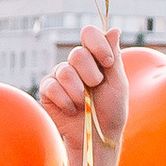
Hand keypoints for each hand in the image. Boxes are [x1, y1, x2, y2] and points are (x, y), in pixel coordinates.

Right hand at [35, 21, 127, 159]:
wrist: (96, 136)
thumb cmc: (111, 110)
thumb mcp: (118, 84)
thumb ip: (114, 57)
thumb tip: (114, 29)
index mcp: (94, 57)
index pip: (89, 33)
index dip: (97, 45)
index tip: (107, 63)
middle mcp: (75, 64)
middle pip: (77, 54)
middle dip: (90, 75)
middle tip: (95, 88)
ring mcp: (60, 76)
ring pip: (64, 71)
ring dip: (78, 92)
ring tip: (84, 104)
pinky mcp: (47, 90)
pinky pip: (52, 87)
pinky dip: (65, 101)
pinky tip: (71, 110)